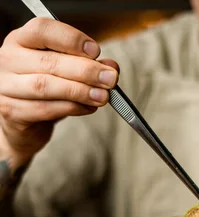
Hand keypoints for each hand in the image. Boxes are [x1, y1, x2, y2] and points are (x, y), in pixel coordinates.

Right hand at [0, 18, 118, 164]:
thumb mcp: (63, 73)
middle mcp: (8, 59)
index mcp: (20, 40)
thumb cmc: (43, 93)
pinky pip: (45, 109)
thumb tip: (111, 67)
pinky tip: (88, 107)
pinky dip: (71, 108)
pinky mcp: (12, 112)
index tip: (96, 51)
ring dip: (80, 91)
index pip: (43, 30)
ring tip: (102, 96)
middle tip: (110, 79)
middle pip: (49, 62)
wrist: (22, 125)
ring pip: (46, 86)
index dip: (71, 39)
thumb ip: (86, 65)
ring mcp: (6, 86)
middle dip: (86, 70)